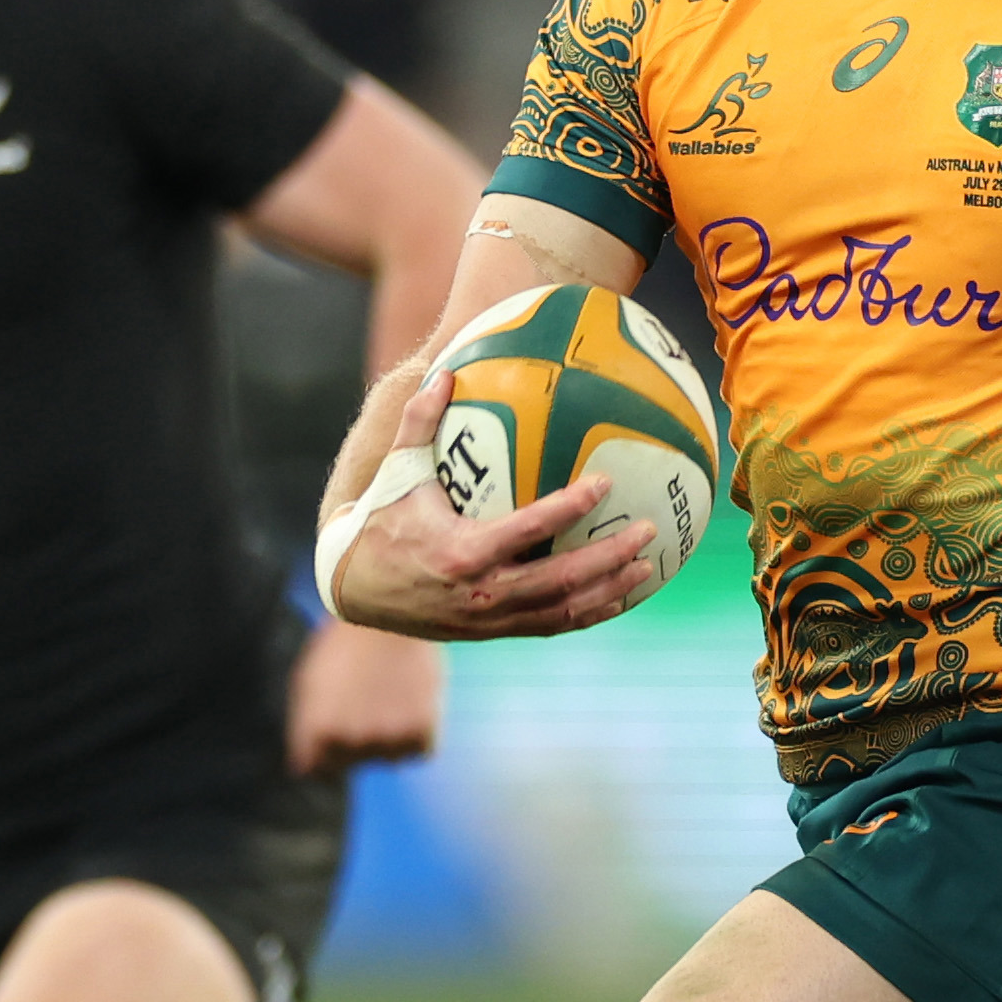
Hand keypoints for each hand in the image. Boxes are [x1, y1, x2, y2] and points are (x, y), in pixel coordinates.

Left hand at [284, 614, 443, 771]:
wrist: (393, 610)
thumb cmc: (346, 643)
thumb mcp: (309, 683)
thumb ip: (307, 727)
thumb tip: (308, 768)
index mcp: (316, 731)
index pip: (316, 771)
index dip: (325, 752)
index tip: (336, 732)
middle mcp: (348, 741)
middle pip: (353, 763)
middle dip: (358, 740)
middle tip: (368, 698)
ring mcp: (386, 740)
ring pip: (389, 757)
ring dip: (391, 735)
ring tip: (391, 691)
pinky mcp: (420, 734)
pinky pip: (420, 749)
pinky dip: (420, 730)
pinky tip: (413, 697)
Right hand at [323, 366, 662, 641]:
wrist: (353, 589)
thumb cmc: (379, 522)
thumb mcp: (397, 472)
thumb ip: (420, 421)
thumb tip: (446, 370)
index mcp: (463, 550)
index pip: (529, 528)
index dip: (570, 508)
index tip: (604, 485)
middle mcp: (483, 590)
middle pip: (562, 578)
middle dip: (609, 556)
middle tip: (647, 530)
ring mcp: (492, 617)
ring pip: (563, 609)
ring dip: (610, 589)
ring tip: (648, 565)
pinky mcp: (494, 631)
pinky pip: (551, 625)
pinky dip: (588, 613)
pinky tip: (618, 596)